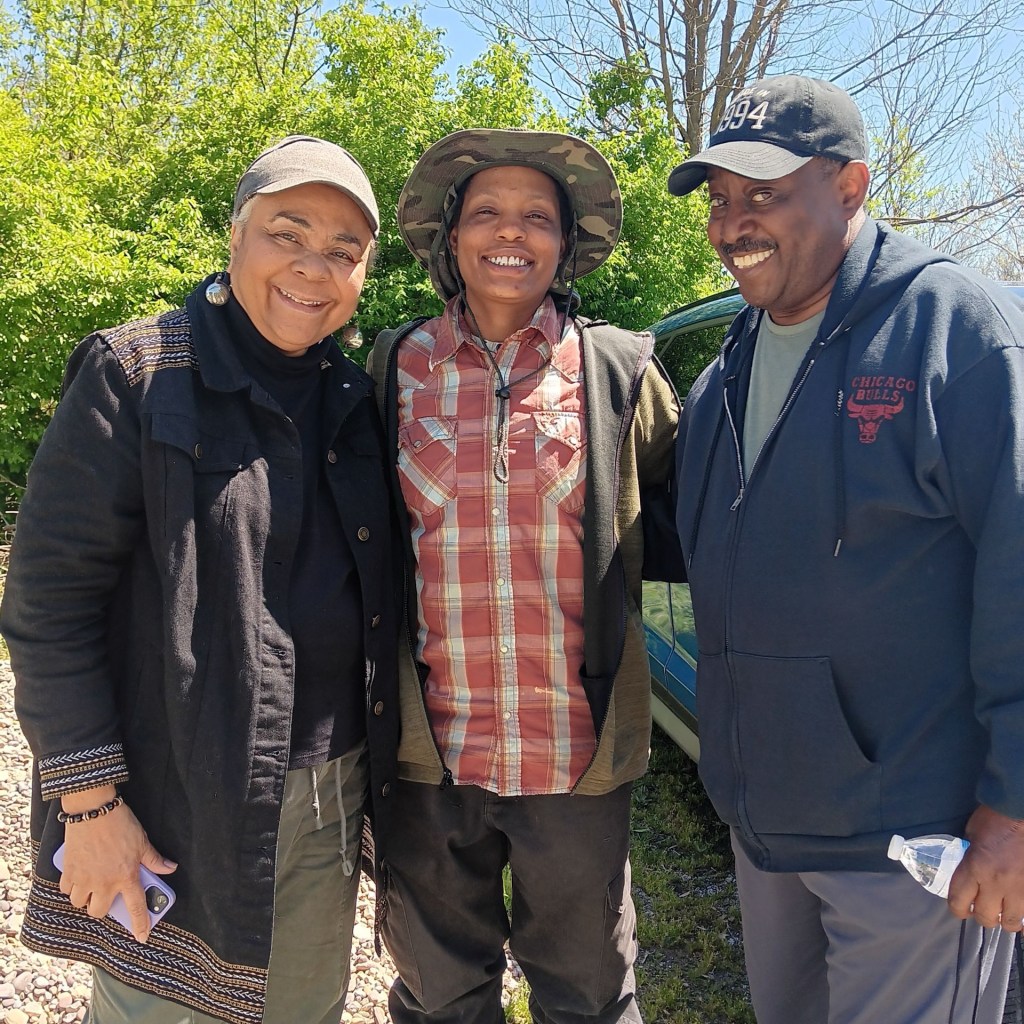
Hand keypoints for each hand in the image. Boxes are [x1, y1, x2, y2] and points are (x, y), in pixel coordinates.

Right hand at [57, 789, 176, 942]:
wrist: (94, 810)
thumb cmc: (121, 824)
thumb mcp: (142, 841)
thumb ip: (154, 859)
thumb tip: (170, 868)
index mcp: (126, 876)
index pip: (136, 907)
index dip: (140, 924)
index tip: (142, 937)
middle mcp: (104, 883)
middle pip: (99, 911)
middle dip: (102, 907)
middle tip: (107, 894)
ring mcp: (84, 879)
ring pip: (80, 903)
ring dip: (85, 898)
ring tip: (91, 884)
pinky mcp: (68, 872)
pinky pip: (66, 890)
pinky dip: (71, 886)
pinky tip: (78, 876)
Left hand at [947, 804, 1023, 931]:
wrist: (1021, 810)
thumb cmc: (994, 818)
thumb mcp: (971, 835)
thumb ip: (969, 855)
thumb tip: (969, 870)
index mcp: (974, 867)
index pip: (959, 900)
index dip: (957, 909)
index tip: (960, 909)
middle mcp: (995, 882)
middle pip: (985, 916)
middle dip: (981, 916)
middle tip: (982, 910)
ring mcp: (1019, 887)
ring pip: (1010, 921)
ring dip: (1005, 920)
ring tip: (1003, 913)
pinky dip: (1023, 914)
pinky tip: (1020, 912)